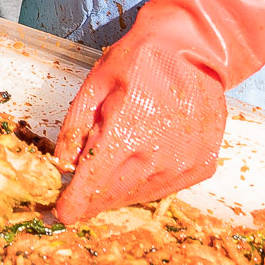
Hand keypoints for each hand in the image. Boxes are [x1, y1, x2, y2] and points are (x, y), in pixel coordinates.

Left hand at [51, 11, 231, 220]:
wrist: (194, 50)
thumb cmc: (140, 60)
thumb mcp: (95, 85)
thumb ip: (76, 127)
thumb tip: (61, 165)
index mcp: (126, 133)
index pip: (93, 182)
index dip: (75, 203)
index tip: (62, 214)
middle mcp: (158, 156)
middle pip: (115, 194)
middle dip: (91, 200)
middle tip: (77, 200)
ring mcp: (184, 164)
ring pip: (140, 195)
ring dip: (118, 195)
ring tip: (104, 184)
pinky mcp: (202, 166)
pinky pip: (166, 188)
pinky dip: (146, 185)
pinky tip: (137, 170)